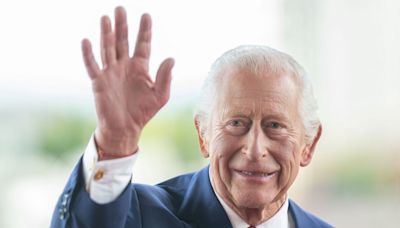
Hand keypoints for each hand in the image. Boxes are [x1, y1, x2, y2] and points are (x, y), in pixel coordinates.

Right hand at [81, 7, 173, 158]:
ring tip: (106, 18)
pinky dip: (89, 54)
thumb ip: (165, 77)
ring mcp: (111, 72)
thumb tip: (171, 58)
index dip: (144, 30)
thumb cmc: (144, 111)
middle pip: (123, 41)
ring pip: (108, 49)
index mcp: (140, 67)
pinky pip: (93, 66)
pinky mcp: (99, 82)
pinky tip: (87, 41)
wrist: (125, 128)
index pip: (143, 44)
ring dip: (107, 34)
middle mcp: (125, 66)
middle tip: (121, 8)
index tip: (146, 15)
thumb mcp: (160, 95)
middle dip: (122, 25)